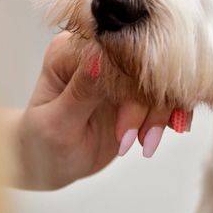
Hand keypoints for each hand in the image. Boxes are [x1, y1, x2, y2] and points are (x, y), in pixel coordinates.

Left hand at [5, 31, 190, 189]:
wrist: (47, 163)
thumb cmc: (42, 144)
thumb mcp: (57, 123)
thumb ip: (81, 91)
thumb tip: (102, 56)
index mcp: (70, 51)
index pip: (114, 49)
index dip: (131, 78)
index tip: (131, 116)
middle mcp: (98, 54)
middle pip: (143, 64)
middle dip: (147, 106)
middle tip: (132, 140)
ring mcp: (119, 72)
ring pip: (160, 81)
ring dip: (159, 115)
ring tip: (143, 144)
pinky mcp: (135, 90)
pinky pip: (165, 95)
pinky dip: (171, 115)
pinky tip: (164, 133)